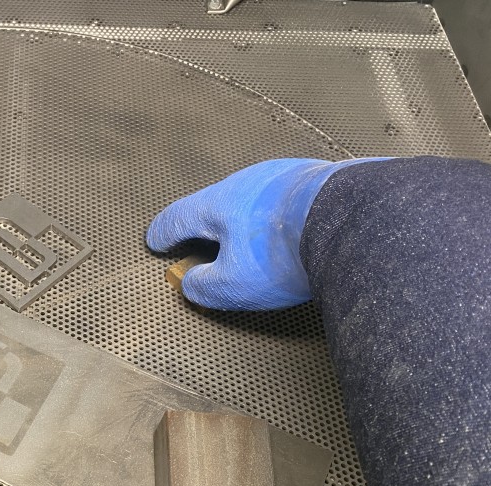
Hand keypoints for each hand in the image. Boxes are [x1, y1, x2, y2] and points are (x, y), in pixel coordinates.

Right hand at [146, 158, 384, 309]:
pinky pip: (285, 200)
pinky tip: (289, 233)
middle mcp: (246, 182)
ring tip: (251, 244)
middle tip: (202, 246)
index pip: (177, 218)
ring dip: (246, 221)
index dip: (163, 233)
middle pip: (216, 205)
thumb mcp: (232, 284)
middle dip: (207, 226)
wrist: (354, 222)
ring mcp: (284, 176)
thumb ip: (203, 286)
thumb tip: (192, 283)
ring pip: (252, 200)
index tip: (155, 240)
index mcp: (217, 203)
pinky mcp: (317, 180)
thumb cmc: (285, 253)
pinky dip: (278, 218)